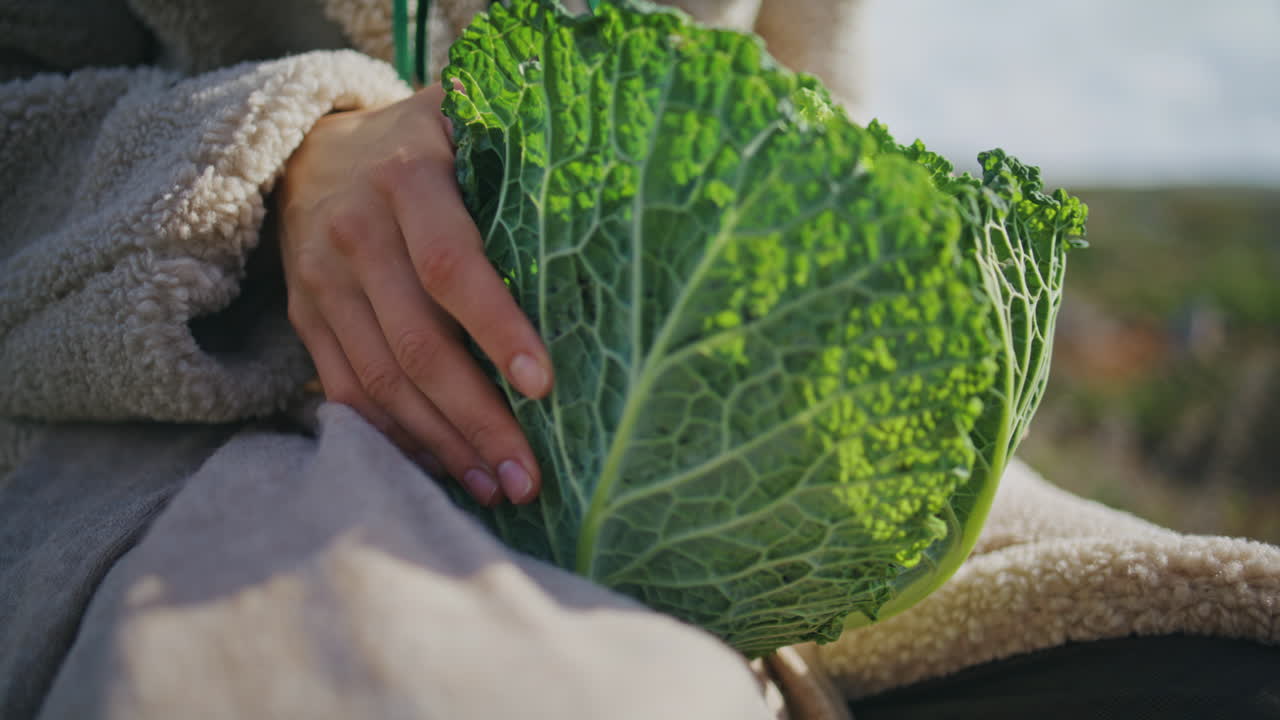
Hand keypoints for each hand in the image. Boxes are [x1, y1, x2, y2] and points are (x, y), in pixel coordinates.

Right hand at [277, 84, 551, 505]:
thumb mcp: (463, 118)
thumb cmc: (422, 141)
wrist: (307, 151)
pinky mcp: (305, 319)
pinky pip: (348, 392)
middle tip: (529, 476)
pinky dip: (396, 437)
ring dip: (442, 443)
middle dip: (478, 417)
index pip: (452, 266)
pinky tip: (443, 467)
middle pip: (419, 343)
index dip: (497, 329)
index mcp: (406, 179)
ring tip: (495, 487)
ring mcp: (323, 282)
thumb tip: (611, 200)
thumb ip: (517, 149)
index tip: (544, 385)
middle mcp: (356, 232)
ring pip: (383, 380)